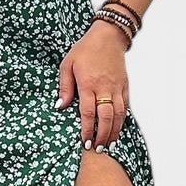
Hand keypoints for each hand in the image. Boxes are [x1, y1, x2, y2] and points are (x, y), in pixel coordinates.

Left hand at [55, 20, 129, 149]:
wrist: (108, 36)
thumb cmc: (85, 49)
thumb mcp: (67, 64)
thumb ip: (64, 87)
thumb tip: (60, 106)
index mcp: (89, 83)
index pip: (88, 112)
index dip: (87, 130)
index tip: (84, 142)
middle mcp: (105, 87)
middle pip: (106, 117)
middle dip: (102, 136)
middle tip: (97, 149)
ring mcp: (117, 87)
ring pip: (118, 115)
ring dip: (114, 132)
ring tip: (108, 145)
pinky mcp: (125, 86)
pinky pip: (124, 107)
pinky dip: (122, 121)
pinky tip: (117, 130)